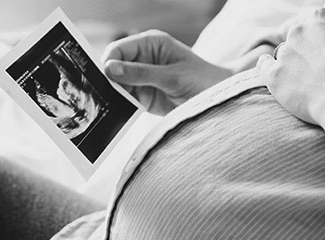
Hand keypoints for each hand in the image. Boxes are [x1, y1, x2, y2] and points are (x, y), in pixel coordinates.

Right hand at [102, 30, 232, 114]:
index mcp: (151, 44)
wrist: (218, 101)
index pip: (119, 49)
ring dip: (115, 94)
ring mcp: (142, 78)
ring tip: (114, 104)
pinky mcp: (144, 96)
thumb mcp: (173, 76)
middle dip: (109, 80)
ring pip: (117, 85)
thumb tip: (110, 69)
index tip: (106, 77)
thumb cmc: (202, 80)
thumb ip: (142, 73)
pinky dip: (122, 106)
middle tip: (107, 93)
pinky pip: (126, 100)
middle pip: (114, 67)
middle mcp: (143, 59)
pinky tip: (122, 111)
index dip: (109, 62)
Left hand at [258, 8, 324, 187]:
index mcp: (322, 17)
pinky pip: (264, 66)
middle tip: (321, 68)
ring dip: (293, 62)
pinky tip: (269, 68)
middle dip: (308, 49)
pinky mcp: (275, 76)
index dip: (324, 37)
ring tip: (306, 79)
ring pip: (285, 53)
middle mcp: (300, 30)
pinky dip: (266, 66)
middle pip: (300, 36)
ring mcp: (285, 53)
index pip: (318, 22)